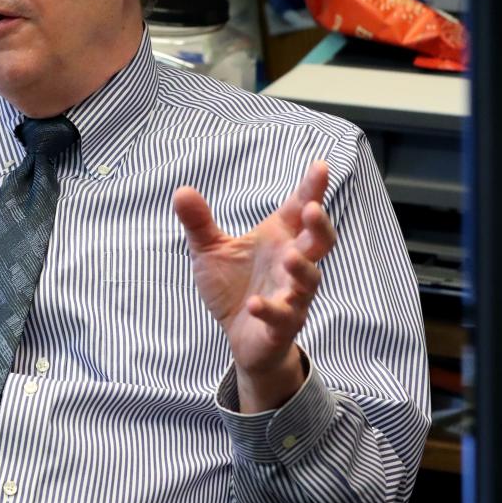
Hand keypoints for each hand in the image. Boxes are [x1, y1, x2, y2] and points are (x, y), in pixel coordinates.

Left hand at [173, 160, 335, 410]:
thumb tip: (181, 190)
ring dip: (302, 268)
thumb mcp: (210, 251)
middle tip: (313, 209)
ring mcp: (291, 295)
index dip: (312, 189)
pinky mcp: (281, 325)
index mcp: (279, 239)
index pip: (300, 210)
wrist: (240, 336)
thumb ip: (199, 223)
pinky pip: (282, 317)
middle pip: (319, 243)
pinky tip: (255, 303)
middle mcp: (292, 264)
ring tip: (290, 256)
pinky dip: (271, 309)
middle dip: (320, 226)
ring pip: (309, 280)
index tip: (320, 166)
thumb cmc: (235, 287)